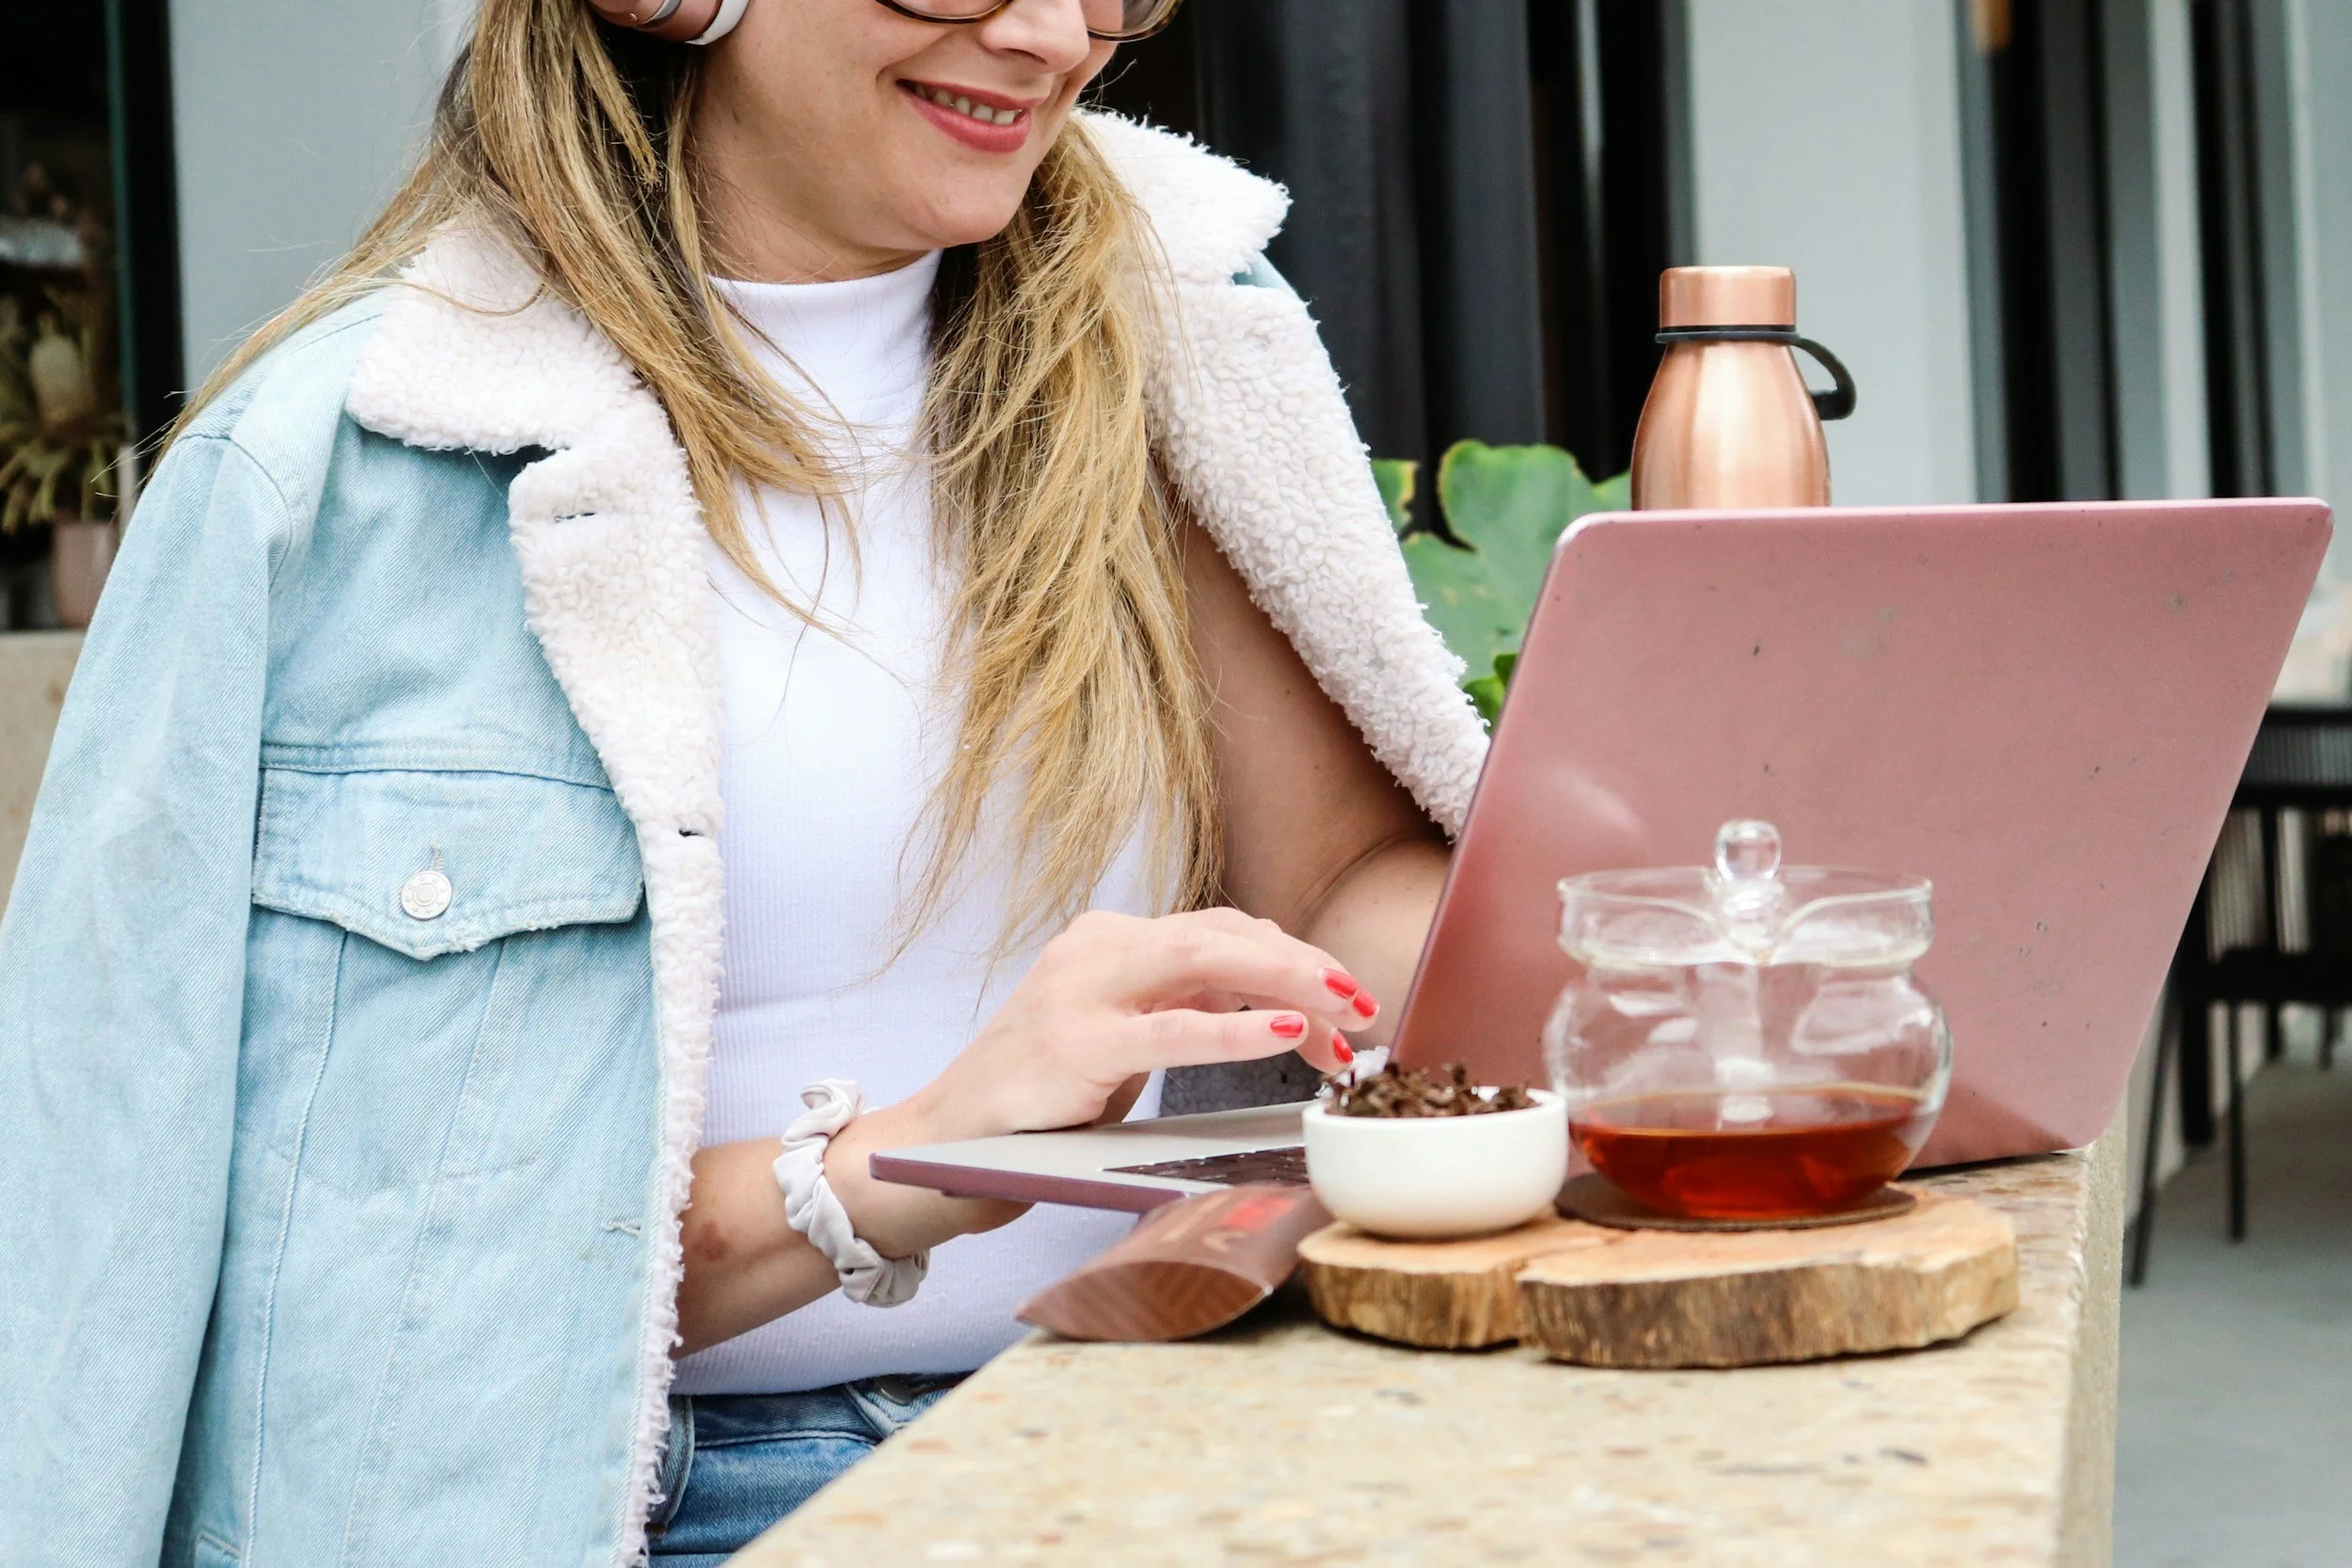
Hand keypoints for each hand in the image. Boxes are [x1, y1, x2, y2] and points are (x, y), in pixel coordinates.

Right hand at [907, 906, 1377, 1143]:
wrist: (943, 1147)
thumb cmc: (1039, 1104)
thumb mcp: (1121, 1040)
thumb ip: (1183, 1009)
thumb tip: (1283, 1006)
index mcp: (1109, 943)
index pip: (1220, 930)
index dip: (1291, 959)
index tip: (1344, 999)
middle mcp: (1094, 950)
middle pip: (1222, 934)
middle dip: (1303, 963)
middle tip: (1364, 1000)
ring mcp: (1080, 992)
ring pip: (1204, 961)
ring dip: (1288, 982)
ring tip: (1344, 1009)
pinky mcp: (1075, 1045)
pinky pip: (1173, 1030)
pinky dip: (1238, 1029)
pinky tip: (1288, 1031)